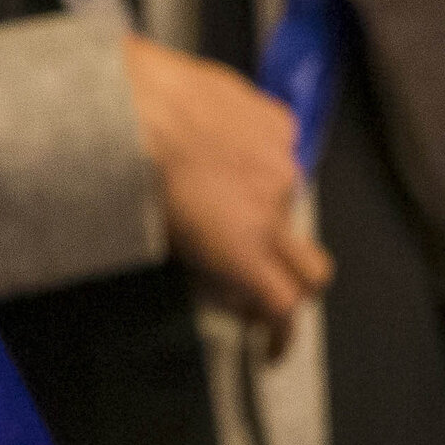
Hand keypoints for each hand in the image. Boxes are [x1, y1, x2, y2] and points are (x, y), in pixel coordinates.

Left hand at [126, 33, 328, 341]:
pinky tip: (221, 145)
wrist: (134, 100)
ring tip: (214, 186)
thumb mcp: (161, 241)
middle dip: (296, 283)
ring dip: (262, 207)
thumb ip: (209, 270)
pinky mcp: (279, 120)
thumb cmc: (131, 167)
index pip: (287, 305)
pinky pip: (280, 151)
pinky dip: (258, 156)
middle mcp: (276, 207)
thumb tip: (228, 285)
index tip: (271, 344)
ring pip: (287, 202)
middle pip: (313, 268)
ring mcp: (284, 161)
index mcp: (244, 247)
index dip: (282, 333)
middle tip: (262, 279)